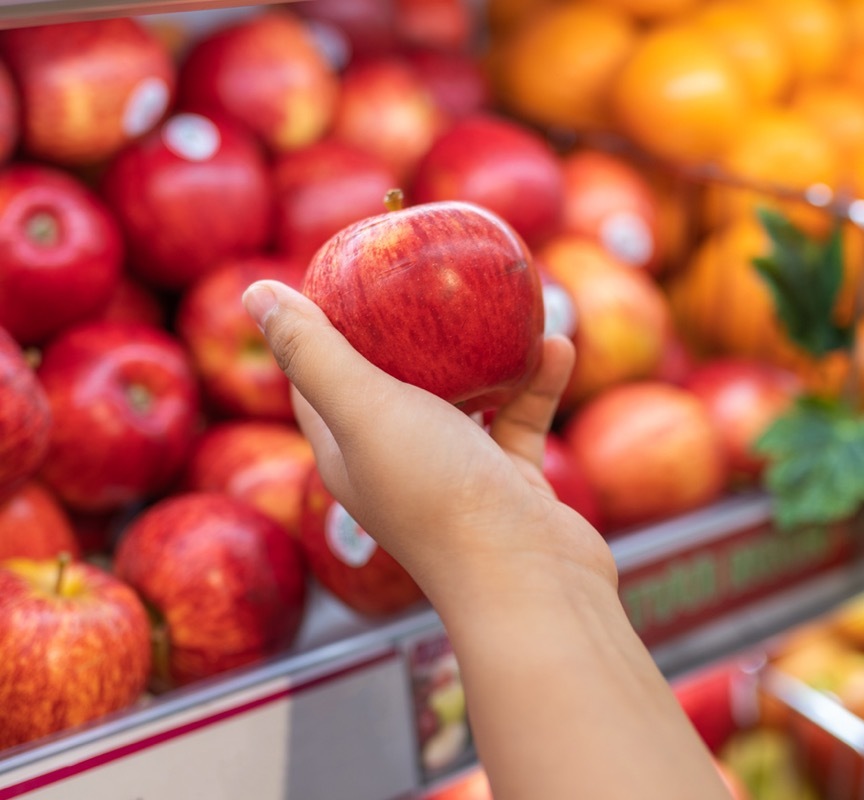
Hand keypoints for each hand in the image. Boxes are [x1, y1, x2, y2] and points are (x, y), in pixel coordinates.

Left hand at [242, 279, 615, 609]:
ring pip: (464, 397)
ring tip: (503, 300)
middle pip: (392, 381)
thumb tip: (254, 292)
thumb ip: (313, 352)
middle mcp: (396, 463)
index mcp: (347, 452)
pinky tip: (556, 344)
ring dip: (483, 352)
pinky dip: (535, 382)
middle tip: (427, 274)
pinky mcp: (508, 482)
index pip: (318, 381)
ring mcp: (455, 474)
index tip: (345, 272)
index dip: (322, 326)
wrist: (531, 579)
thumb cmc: (438, 494)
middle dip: (408, 328)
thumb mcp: (365, 410)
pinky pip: (519, 417)